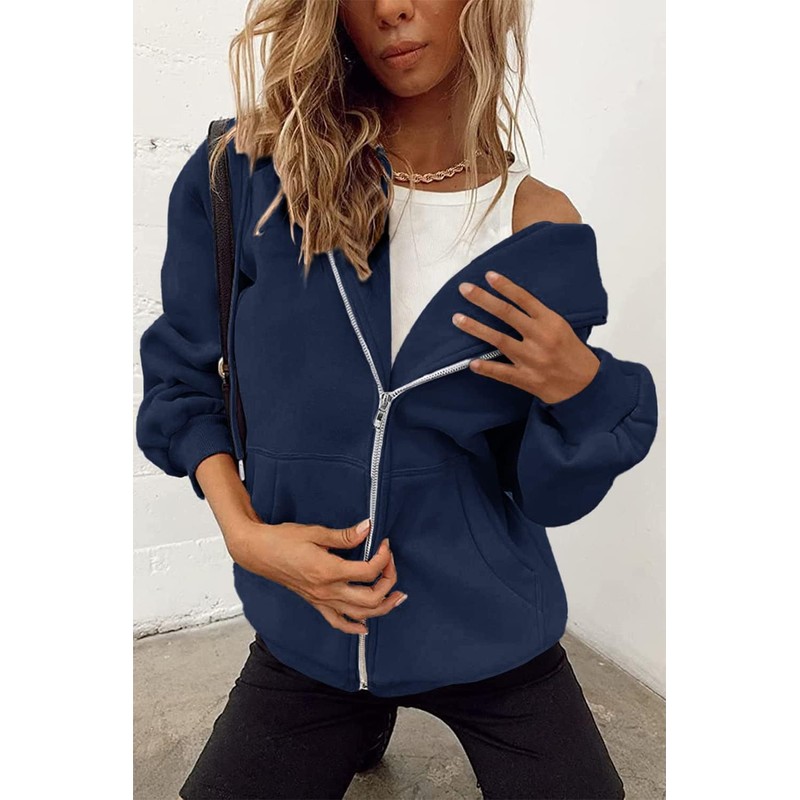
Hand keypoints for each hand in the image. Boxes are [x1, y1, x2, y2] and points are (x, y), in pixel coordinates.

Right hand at [229, 518, 406, 634]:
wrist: (258, 552)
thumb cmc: (282, 539)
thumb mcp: (315, 532)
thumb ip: (344, 536)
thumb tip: (367, 528)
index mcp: (328, 571)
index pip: (368, 571)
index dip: (383, 557)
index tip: (384, 544)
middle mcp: (327, 590)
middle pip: (370, 598)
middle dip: (389, 582)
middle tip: (391, 564)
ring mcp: (321, 600)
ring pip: (359, 614)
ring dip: (382, 607)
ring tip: (396, 597)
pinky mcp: (315, 603)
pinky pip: (337, 622)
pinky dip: (354, 626)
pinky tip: (365, 626)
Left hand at [452, 270, 600, 403]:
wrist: (585, 385)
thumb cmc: (571, 352)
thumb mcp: (561, 327)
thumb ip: (538, 316)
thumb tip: (511, 301)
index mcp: (550, 322)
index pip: (524, 299)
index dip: (505, 286)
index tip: (488, 275)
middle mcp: (540, 338)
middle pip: (507, 314)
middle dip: (483, 300)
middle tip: (464, 289)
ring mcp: (532, 359)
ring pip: (499, 340)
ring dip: (476, 328)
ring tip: (457, 318)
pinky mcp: (526, 379)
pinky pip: (501, 372)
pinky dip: (486, 367)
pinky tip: (470, 362)